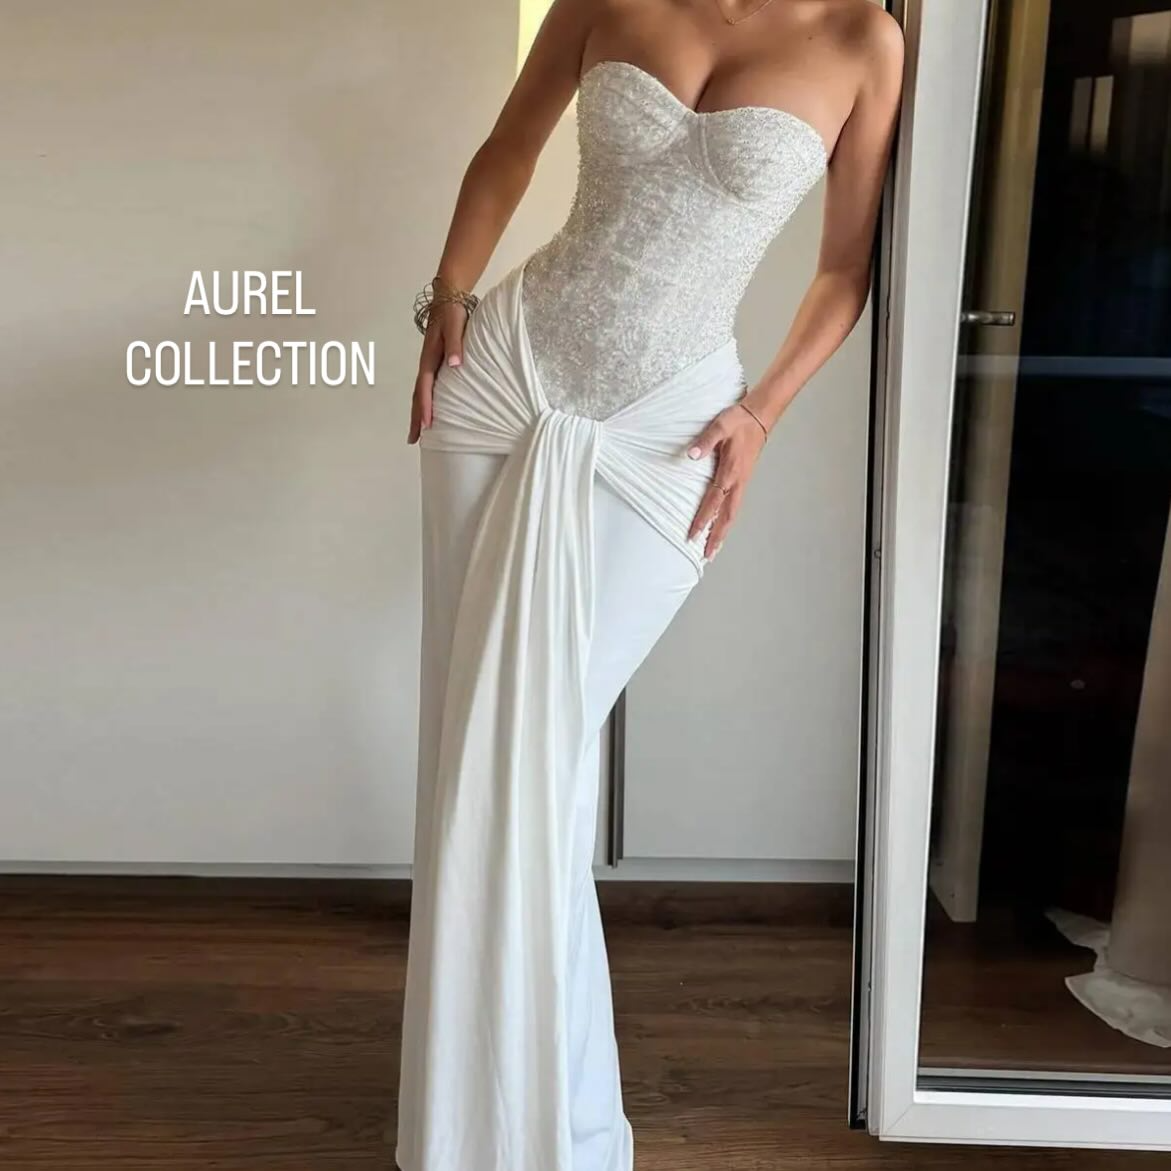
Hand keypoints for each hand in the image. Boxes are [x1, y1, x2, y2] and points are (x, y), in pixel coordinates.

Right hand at [407, 301, 469, 443]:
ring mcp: (429, 362)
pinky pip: (427, 386)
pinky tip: (429, 411)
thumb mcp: (456, 324)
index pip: (425, 386)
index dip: (425, 406)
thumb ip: (455, 344)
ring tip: (418, 432)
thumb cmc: (453, 311)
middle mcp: (427, 362)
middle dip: (415, 417)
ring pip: (421, 392)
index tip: (427, 425)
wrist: (449, 296)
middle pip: (418, 394)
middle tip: (413, 439)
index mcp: (430, 355)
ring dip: (418, 412)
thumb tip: (455, 364)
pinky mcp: (434, 361)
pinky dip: (425, 401)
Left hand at [685, 399, 768, 558]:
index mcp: (730, 472)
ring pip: (733, 513)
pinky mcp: (743, 479)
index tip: (693, 535)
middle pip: (727, 517)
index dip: (703, 520)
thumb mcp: (720, 426)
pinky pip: (735, 505)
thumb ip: (705, 441)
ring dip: (724, 531)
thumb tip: (690, 455)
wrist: (760, 415)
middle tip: (707, 555)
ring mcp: (742, 482)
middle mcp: (737, 481)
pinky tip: (723, 525)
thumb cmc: (738, 420)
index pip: (713, 502)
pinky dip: (728, 519)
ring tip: (714, 547)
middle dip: (717, 536)